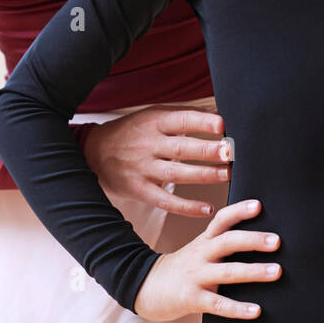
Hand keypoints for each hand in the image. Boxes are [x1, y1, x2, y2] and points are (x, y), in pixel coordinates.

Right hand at [83, 104, 232, 215]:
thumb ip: (183, 116)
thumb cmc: (132, 131)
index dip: (201, 122)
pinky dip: (187, 207)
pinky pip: (165, 201)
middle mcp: (148, 144)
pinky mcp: (139, 189)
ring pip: (177, 174)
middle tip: (231, 152)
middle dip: (208, 151)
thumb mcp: (152, 116)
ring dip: (204, 175)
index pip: (181, 120)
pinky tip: (207, 208)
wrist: (92, 153)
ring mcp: (143, 169)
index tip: (222, 125)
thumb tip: (220, 114)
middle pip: (182, 148)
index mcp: (153, 122)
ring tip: (227, 175)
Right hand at [132, 199, 280, 320]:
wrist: (144, 286)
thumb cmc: (181, 269)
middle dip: (253, 240)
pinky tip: (255, 310)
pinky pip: (218, 304)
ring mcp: (196, 276)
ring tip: (276, 271)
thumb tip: (260, 241)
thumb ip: (222, 244)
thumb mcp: (198, 250)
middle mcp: (201, 254)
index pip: (222, 220)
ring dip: (253, 271)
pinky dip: (237, 308)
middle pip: (227, 242)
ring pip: (227, 271)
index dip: (239, 210)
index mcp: (204, 241)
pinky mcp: (192, 298)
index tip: (259, 205)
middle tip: (277, 241)